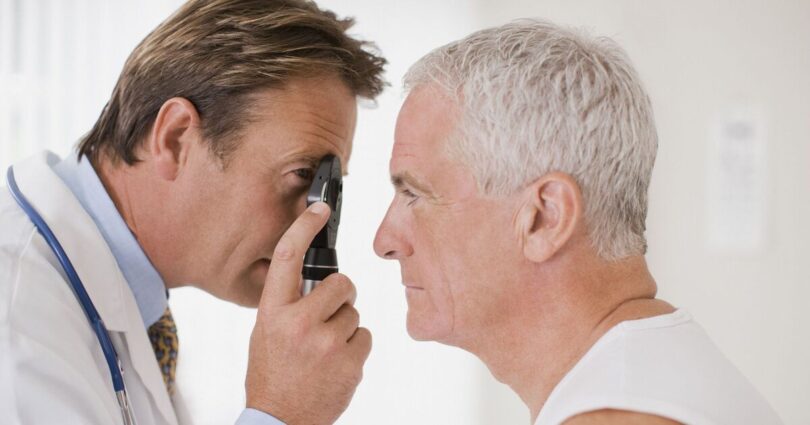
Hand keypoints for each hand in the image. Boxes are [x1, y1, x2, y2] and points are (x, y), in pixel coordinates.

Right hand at [245, 202, 370, 424]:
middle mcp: (298, 323)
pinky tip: (336, 362)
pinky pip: (364, 336)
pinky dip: (355, 347)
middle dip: (340, 295)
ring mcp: (326, 343)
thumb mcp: (267, 332)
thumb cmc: (273, 373)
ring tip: (324, 349)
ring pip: (354, 312)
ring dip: (345, 326)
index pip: (289, 257)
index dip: (305, 227)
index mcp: (272, 312)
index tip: (320, 208)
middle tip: (327, 315)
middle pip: (341, 283)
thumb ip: (289, 304)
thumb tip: (321, 278)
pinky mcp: (349, 361)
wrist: (281, 420)